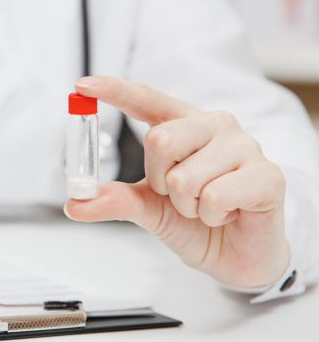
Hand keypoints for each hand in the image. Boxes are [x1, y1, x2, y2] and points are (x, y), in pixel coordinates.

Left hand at [64, 76, 289, 288]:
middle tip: (178, 196)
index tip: (82, 85)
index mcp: (183, 124)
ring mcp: (244, 146)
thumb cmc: (194, 221)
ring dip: (187, 206)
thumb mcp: (147, 208)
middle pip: (160, 140)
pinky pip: (215, 197)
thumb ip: (114, 199)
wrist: (236, 256)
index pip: (147, 99)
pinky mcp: (267, 175)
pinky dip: (211, 216)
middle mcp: (215, 125)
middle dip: (159, 181)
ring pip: (185, 177)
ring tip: (206, 208)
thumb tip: (74, 203)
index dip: (115, 90)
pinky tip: (227, 214)